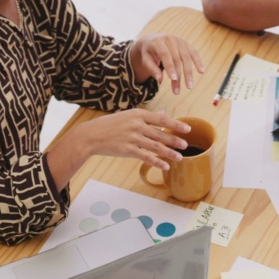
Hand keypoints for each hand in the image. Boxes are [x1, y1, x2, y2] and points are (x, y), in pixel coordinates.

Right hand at [64, 109, 191, 170]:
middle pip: (161, 133)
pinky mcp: (128, 150)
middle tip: (186, 145)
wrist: (91, 135)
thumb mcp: (128, 115)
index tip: (187, 129)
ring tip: (179, 157)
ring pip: (156, 146)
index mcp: (138, 114)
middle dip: (175, 140)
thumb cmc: (109, 125)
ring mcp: (133, 138)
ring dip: (169, 152)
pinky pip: (146, 157)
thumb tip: (163, 113)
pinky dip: (157, 161)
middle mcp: (137, 125)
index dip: (176, 124)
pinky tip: (165, 166)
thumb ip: (146, 116)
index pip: (161, 119)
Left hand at [130, 34, 205, 93]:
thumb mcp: (145, 59)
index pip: (165, 55)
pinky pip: (194, 52)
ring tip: (189, 86)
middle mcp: (170, 39)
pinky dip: (198, 62)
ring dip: (189, 73)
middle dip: (179, 75)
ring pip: (186, 57)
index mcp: (158, 41)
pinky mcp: (186, 43)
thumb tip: (160, 80)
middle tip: (178, 91)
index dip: (169, 67)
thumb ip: (152, 69)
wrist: (151, 40)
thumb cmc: (148, 53)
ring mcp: (179, 40)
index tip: (173, 79)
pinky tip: (202, 71)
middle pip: (177, 59)